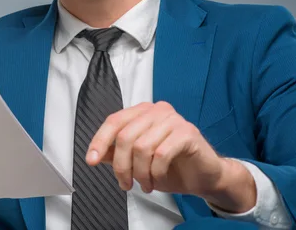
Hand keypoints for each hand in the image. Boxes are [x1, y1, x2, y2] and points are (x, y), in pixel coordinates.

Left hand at [86, 102, 255, 211]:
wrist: (204, 176)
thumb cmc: (170, 165)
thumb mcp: (136, 160)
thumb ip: (116, 153)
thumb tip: (96, 154)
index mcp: (142, 112)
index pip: (114, 121)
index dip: (99, 141)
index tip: (91, 160)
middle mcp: (157, 110)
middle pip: (125, 136)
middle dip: (122, 166)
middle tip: (126, 184)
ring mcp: (173, 119)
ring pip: (142, 147)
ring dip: (140, 173)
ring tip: (145, 185)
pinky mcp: (187, 133)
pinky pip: (161, 154)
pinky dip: (156, 172)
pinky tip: (158, 179)